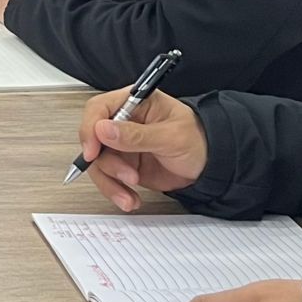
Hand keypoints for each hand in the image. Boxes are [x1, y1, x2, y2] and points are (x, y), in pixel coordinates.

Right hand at [74, 88, 206, 211]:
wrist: (210, 166)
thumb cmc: (198, 140)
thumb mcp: (171, 136)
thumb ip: (137, 135)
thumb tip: (103, 130)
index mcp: (133, 103)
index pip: (99, 109)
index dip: (90, 128)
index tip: (93, 151)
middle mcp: (123, 123)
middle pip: (94, 139)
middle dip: (106, 162)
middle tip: (127, 176)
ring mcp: (121, 145)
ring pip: (98, 162)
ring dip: (111, 182)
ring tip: (131, 193)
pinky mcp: (123, 165)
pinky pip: (108, 178)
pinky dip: (115, 191)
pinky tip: (130, 199)